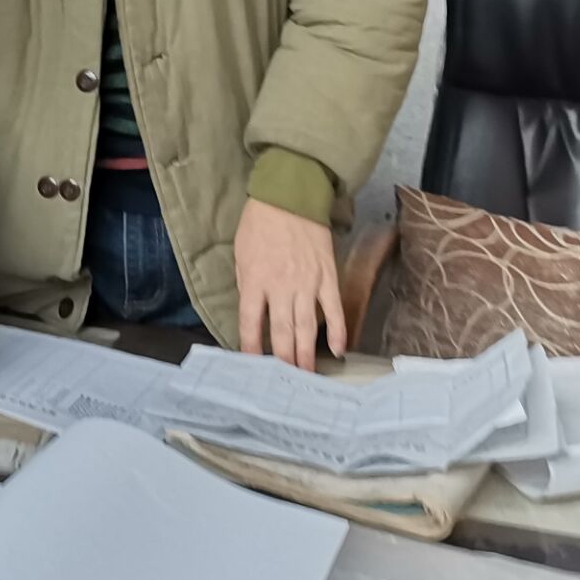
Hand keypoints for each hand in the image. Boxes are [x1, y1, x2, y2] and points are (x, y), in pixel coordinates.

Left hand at [233, 198, 345, 371]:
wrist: (290, 196)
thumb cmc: (259, 224)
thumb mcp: (241, 254)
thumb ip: (248, 284)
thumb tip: (254, 312)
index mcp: (255, 281)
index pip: (251, 324)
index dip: (251, 347)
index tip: (251, 366)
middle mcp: (281, 287)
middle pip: (282, 333)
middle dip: (283, 361)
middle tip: (285, 383)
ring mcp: (307, 284)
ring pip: (307, 328)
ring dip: (306, 355)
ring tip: (306, 377)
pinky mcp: (328, 278)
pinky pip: (333, 310)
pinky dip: (336, 331)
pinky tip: (338, 351)